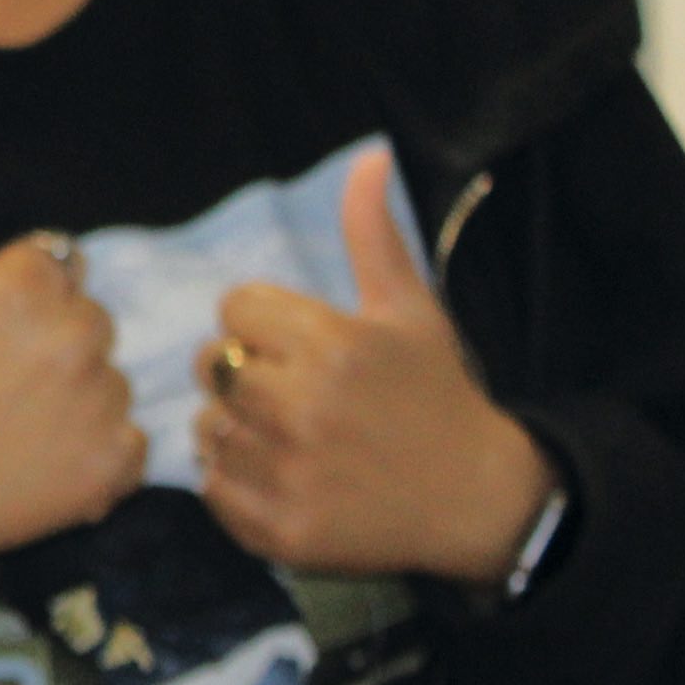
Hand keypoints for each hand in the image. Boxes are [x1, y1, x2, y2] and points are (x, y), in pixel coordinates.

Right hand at [0, 108, 145, 590]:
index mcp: (23, 283)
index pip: (55, 268)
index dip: (9, 304)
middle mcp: (73, 335)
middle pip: (89, 320)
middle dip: (49, 345)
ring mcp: (98, 402)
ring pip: (111, 378)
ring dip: (74, 400)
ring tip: (7, 430)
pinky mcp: (115, 464)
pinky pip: (130, 441)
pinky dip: (94, 456)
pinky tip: (35, 464)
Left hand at [197, 145, 554, 582]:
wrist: (477, 501)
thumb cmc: (437, 396)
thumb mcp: (411, 312)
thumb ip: (373, 236)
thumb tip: (369, 156)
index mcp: (333, 346)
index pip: (235, 307)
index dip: (265, 323)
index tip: (304, 346)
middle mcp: (302, 407)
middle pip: (213, 364)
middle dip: (247, 373)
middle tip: (297, 393)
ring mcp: (286, 472)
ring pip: (206, 427)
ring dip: (237, 429)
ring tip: (296, 437)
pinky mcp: (275, 528)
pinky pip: (212, 485)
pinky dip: (237, 481)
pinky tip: (288, 476)